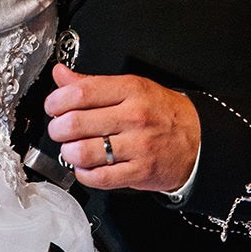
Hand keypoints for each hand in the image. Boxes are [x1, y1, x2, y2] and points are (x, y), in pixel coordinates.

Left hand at [44, 64, 199, 192]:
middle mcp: (134, 117)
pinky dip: (84, 173)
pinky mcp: (139, 171)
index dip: (57, 101)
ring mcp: (138, 146)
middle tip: (59, 129)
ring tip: (71, 148)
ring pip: (84, 152)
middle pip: (76, 123)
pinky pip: (99, 177)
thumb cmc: (162, 113)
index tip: (53, 106)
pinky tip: (85, 166)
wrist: (197, 139)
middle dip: (58, 128)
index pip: (81, 92)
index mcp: (131, 90)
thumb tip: (61, 75)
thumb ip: (93, 83)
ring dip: (69, 152)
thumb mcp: (132, 88)